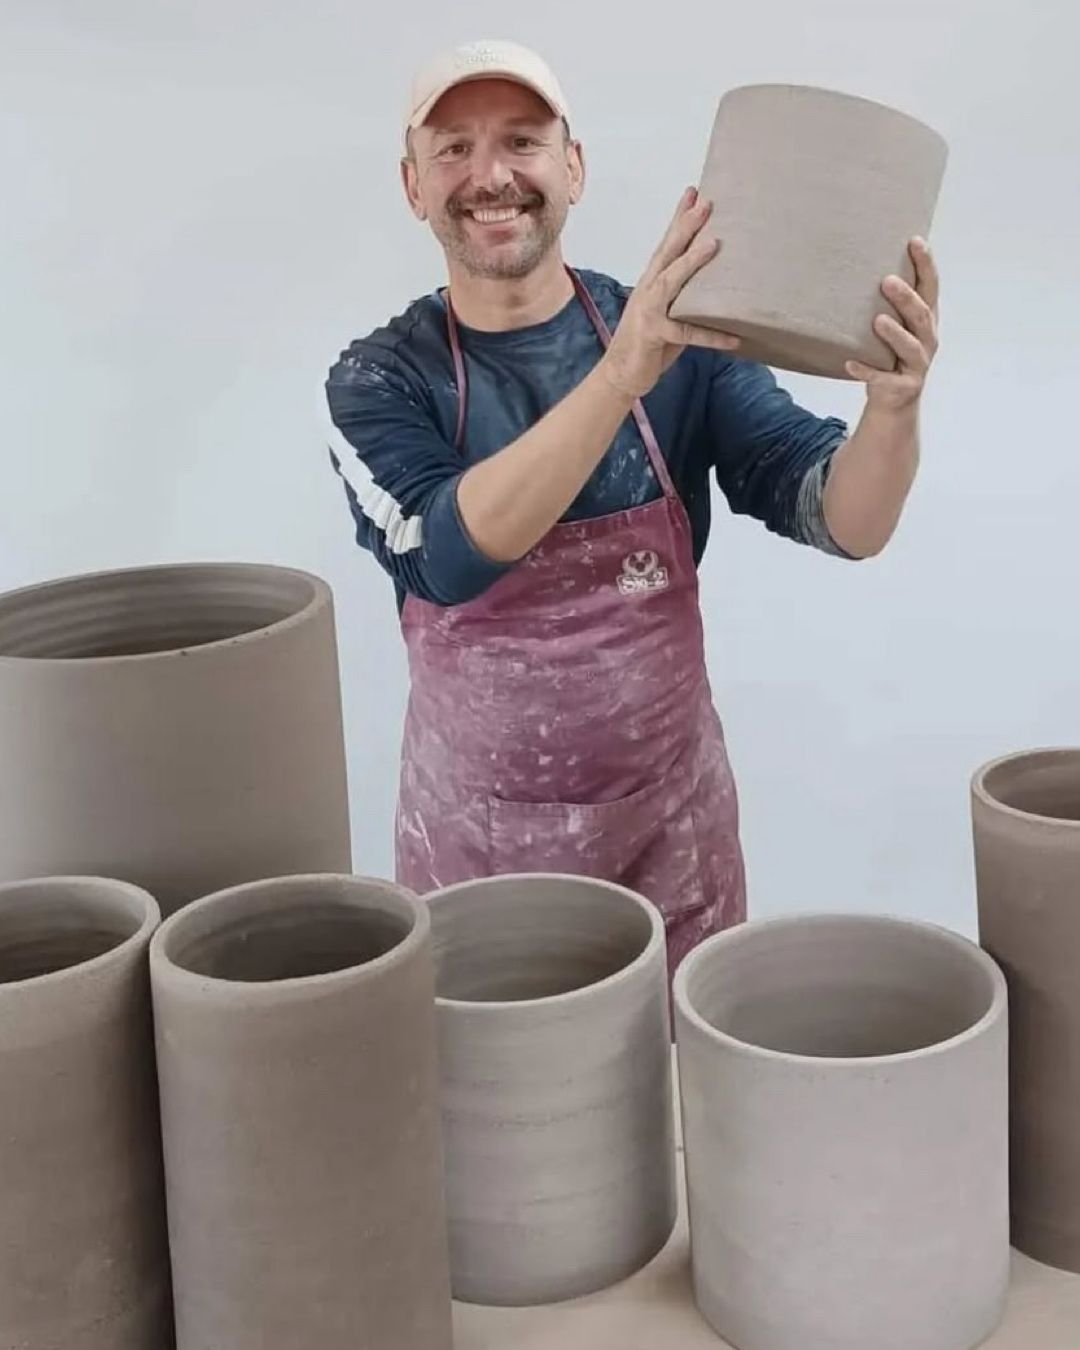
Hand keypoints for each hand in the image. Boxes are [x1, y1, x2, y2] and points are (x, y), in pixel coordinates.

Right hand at [601, 187, 740, 399]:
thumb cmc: (647, 342)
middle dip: (685, 226)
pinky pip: (686, 333)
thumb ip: (685, 294)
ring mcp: (648, 311)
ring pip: (671, 282)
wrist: (620, 375)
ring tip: (713, 244)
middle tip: (705, 202)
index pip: (667, 244)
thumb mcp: (668, 311)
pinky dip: (710, 335)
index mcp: (652, 282)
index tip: (694, 191)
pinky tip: (733, 338)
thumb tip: (716, 279)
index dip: (679, 217)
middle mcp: (648, 290)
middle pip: (668, 252)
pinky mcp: (654, 335)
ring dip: (691, 262)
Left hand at [846, 237, 939, 410]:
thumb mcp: (896, 326)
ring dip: (894, 333)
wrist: (894, 400)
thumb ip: (888, 303)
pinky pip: (882, 378)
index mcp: (926, 320)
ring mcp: (917, 365)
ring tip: (878, 320)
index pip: (930, 287)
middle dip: (906, 298)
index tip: (915, 241)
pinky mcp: (903, 386)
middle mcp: (927, 340)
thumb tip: (858, 262)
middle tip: (887, 281)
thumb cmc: (891, 354)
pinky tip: (849, 363)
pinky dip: (866, 370)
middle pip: (922, 315)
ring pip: (910, 347)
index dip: (926, 265)